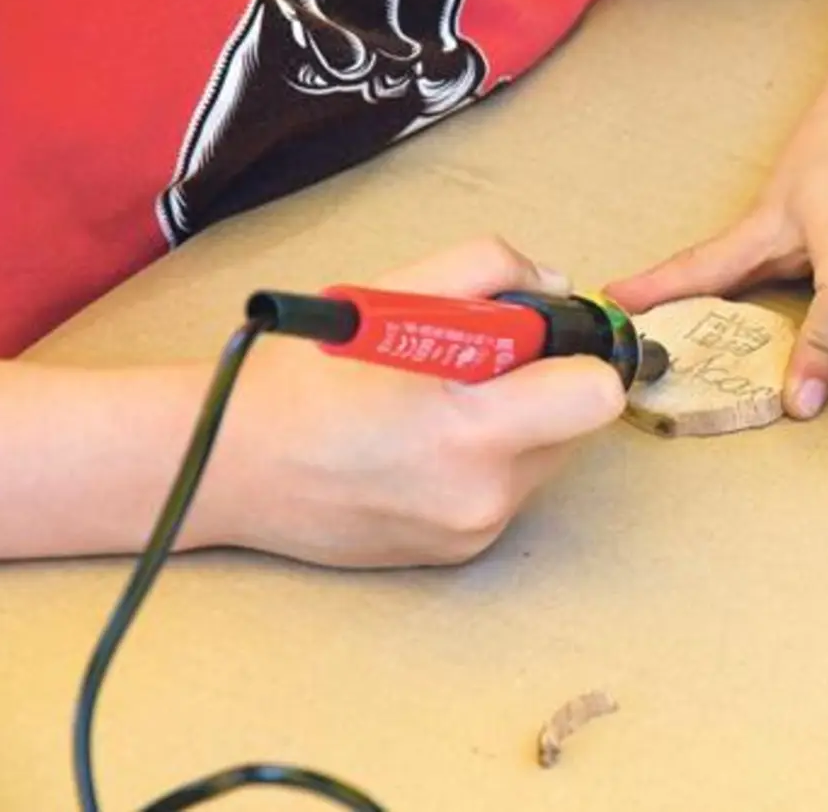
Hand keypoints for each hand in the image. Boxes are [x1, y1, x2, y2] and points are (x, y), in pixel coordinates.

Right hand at [211, 238, 625, 567]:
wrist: (232, 466)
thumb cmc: (304, 381)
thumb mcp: (388, 297)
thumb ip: (486, 272)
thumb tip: (556, 286)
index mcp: (471, 427)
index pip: (595, 397)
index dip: (581, 358)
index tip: (547, 341)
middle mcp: (483, 492)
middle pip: (574, 427)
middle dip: (541, 388)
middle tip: (471, 367)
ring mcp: (472, 531)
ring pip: (541, 460)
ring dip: (512, 427)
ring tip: (434, 409)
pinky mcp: (459, 555)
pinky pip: (504, 493)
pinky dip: (482, 464)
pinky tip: (418, 449)